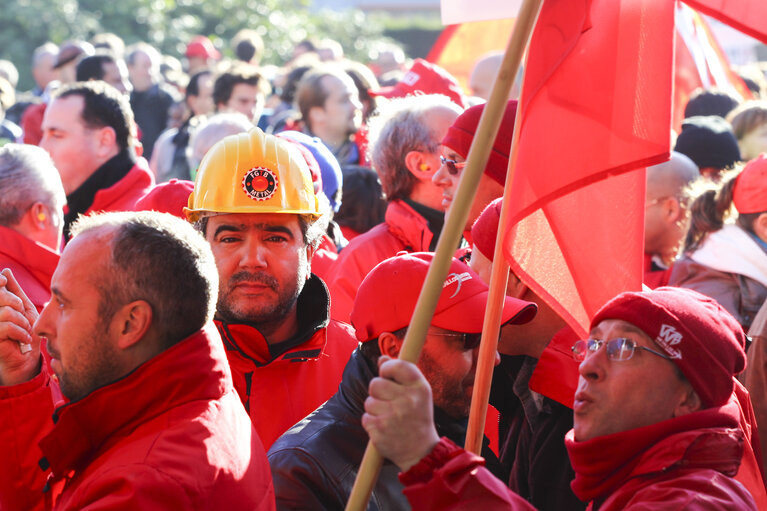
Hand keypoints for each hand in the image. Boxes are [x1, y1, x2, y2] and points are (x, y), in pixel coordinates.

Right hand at [0, 269, 40, 385]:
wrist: (28, 359)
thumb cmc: (26, 332)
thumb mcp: (24, 309)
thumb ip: (14, 291)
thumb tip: (5, 270)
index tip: (4, 281)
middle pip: (0, 296)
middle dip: (17, 303)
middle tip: (23, 315)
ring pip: (6, 312)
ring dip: (22, 321)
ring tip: (25, 330)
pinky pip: (6, 327)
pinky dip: (20, 332)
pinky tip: (23, 339)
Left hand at [362, 356, 439, 471]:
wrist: (420, 452)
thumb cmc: (417, 418)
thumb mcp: (418, 393)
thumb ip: (400, 374)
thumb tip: (381, 358)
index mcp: (420, 388)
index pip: (397, 365)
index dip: (386, 368)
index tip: (386, 375)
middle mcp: (408, 400)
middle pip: (375, 383)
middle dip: (377, 392)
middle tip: (388, 402)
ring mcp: (393, 416)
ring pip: (368, 401)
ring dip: (374, 409)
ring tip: (389, 417)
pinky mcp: (380, 430)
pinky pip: (365, 417)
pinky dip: (371, 422)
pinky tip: (384, 427)